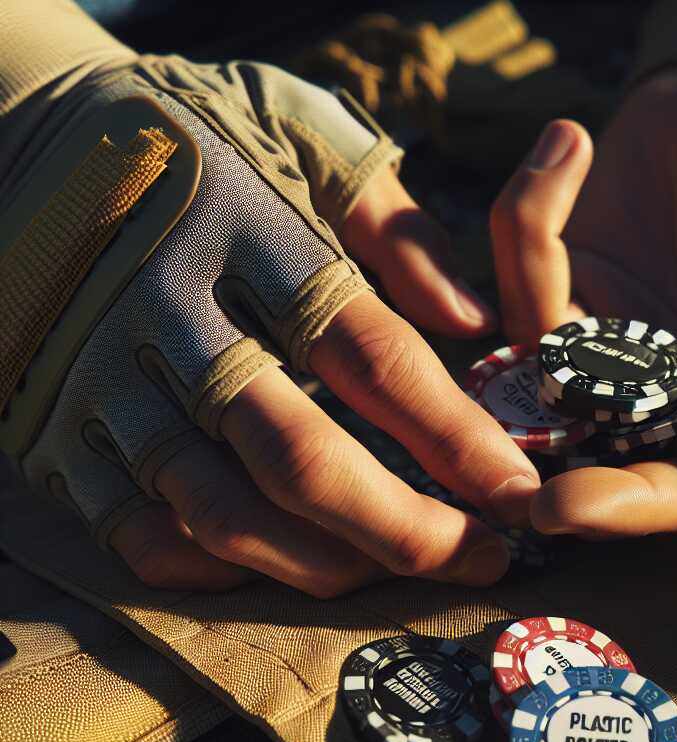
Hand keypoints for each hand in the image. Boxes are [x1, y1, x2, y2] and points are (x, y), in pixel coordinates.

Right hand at [0, 53, 541, 595]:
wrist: (18, 129)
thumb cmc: (192, 136)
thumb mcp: (300, 134)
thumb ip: (394, 226)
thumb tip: (475, 321)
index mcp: (246, 228)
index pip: (374, 358)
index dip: (456, 439)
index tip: (520, 491)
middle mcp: (169, 312)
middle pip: (302, 459)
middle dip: (406, 530)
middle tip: (482, 559)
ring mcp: (99, 381)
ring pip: (225, 515)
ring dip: (327, 565)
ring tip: (400, 571)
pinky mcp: (52, 430)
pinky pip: (144, 534)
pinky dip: (225, 569)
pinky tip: (289, 562)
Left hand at [490, 59, 676, 535]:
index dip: (625, 508)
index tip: (563, 508)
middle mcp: (662, 395)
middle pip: (589, 455)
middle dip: (536, 446)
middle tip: (495, 441)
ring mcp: (601, 348)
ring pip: (535, 356)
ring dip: (533, 255)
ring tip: (573, 146)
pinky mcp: (558, 293)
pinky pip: (515, 280)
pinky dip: (526, 213)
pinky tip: (568, 142)